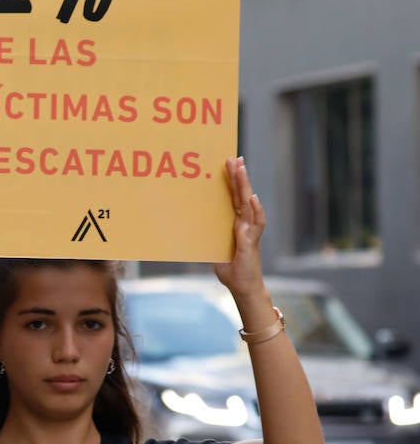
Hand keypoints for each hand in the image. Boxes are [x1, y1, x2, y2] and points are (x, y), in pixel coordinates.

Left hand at [213, 157, 266, 297]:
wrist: (242, 286)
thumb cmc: (229, 269)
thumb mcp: (213, 248)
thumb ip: (207, 236)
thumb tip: (188, 226)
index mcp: (236, 223)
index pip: (233, 198)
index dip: (232, 181)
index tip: (229, 164)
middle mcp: (245, 224)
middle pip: (241, 195)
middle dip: (238, 176)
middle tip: (234, 157)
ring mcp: (250, 231)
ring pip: (248, 204)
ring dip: (246, 186)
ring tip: (242, 169)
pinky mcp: (251, 242)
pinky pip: (255, 224)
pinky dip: (255, 210)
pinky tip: (253, 197)